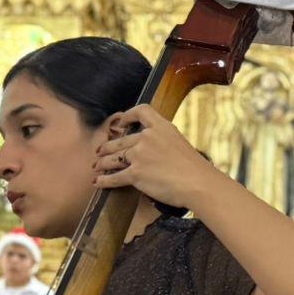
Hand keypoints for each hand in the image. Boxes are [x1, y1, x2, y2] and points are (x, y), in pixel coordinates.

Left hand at [91, 106, 220, 212]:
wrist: (197, 183)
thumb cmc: (194, 169)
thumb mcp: (180, 144)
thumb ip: (164, 142)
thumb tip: (154, 150)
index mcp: (162, 127)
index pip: (141, 111)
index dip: (128, 115)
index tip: (120, 122)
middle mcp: (147, 137)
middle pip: (121, 140)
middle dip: (107, 147)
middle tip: (100, 151)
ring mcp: (139, 155)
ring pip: (114, 158)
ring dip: (102, 163)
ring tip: (96, 166)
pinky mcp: (135, 174)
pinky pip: (114, 177)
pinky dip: (104, 180)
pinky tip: (97, 182)